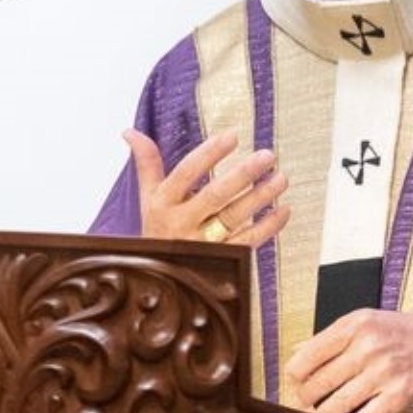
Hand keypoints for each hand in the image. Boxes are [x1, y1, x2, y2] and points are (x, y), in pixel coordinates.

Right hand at [123, 130, 289, 246]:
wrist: (156, 281)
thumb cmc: (157, 231)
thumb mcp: (148, 199)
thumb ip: (146, 164)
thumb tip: (129, 132)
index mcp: (163, 204)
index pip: (186, 173)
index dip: (209, 154)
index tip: (232, 136)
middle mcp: (181, 224)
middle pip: (215, 195)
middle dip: (243, 174)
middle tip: (267, 156)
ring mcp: (202, 244)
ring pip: (235, 217)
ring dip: (261, 197)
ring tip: (280, 178)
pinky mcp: (221, 261)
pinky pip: (248, 242)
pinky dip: (268, 226)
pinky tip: (283, 210)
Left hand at [281, 309, 412, 412]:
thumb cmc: (403, 332)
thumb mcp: (365, 322)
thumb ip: (330, 338)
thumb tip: (296, 353)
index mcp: (353, 325)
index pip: (305, 358)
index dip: (295, 377)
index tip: (297, 383)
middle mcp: (366, 347)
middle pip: (315, 386)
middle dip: (306, 400)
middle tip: (307, 405)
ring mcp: (383, 373)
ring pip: (334, 407)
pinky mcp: (399, 397)